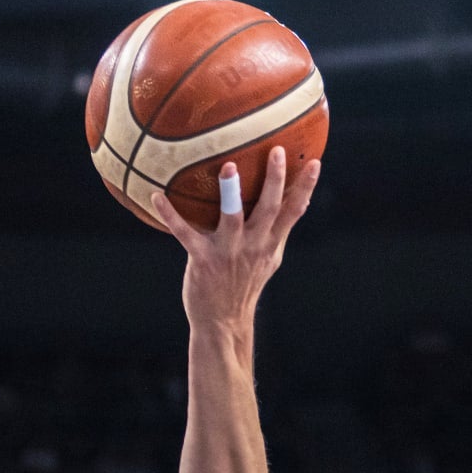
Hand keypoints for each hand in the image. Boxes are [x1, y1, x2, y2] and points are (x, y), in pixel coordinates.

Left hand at [148, 146, 319, 332]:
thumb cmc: (245, 284)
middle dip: (274, 179)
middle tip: (275, 150)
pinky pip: (184, 233)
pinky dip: (170, 215)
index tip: (315, 162)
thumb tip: (301, 202)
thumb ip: (279, 231)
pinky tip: (156, 197)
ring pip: (232, 218)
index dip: (305, 188)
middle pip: (269, 208)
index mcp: (270, 243)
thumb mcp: (270, 259)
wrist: (223, 322)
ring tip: (229, 166)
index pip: (294, 212)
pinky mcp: (202, 260)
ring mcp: (228, 252)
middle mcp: (253, 246)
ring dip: (231, 192)